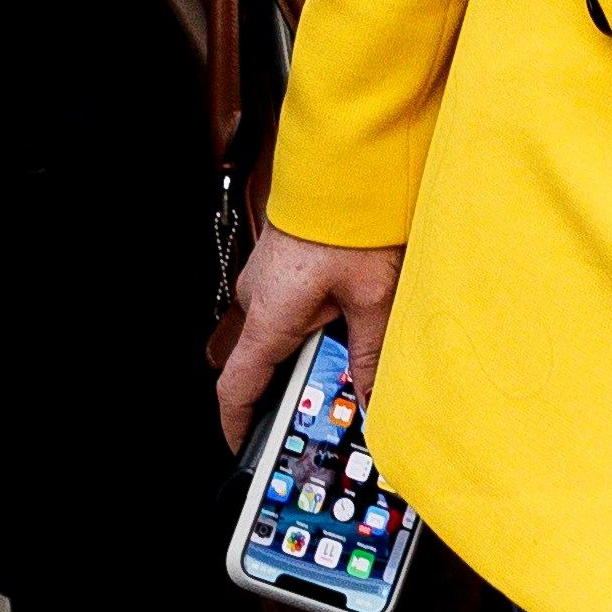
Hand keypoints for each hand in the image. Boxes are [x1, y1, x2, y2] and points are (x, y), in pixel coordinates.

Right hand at [214, 224, 402, 449]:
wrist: (347, 161)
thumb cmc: (352, 221)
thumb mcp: (373, 298)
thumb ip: (371, 354)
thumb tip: (374, 400)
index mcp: (269, 316)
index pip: (238, 388)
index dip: (237, 426)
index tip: (246, 450)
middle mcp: (258, 300)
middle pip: (267, 366)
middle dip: (299, 393)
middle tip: (336, 413)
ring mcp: (267, 281)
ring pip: (285, 337)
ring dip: (314, 355)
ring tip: (357, 361)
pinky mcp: (283, 267)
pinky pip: (293, 311)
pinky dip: (316, 328)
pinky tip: (352, 325)